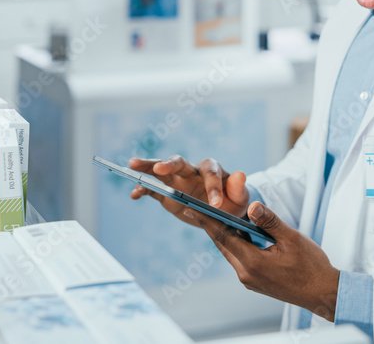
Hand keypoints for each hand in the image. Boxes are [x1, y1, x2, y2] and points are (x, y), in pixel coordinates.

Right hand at [128, 156, 249, 226]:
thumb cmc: (234, 200)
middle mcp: (191, 171)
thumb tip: (240, 174)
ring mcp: (177, 181)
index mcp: (211, 169)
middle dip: (168, 164)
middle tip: (159, 167)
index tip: (216, 204)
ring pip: (160, 170)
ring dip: (147, 167)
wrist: (223, 211)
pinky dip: (143, 190)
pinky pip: (153, 190)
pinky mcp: (167, 194)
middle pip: (178, 162)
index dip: (213, 187)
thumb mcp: (240, 196)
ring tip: (133, 164)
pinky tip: (134, 193)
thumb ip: (238, 187)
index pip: (210, 173)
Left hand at [189, 201, 340, 321]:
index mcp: (253, 262)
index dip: (206, 220)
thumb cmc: (311, 266)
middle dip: (211, 226)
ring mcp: (250, 280)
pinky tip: (241, 234)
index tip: (191, 208)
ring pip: (231, 252)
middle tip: (196, 208)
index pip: (222, 237)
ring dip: (226, 235)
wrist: (321, 293)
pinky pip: (240, 259)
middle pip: (223, 245)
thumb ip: (269, 221)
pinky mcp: (255, 282)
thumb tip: (251, 206)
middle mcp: (246, 274)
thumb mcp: (292, 238)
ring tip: (217, 217)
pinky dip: (237, 245)